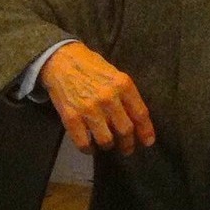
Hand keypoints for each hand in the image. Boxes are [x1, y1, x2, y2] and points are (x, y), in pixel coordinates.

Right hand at [39, 42, 155, 154]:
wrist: (61, 60)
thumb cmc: (91, 67)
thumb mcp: (115, 74)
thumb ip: (126, 94)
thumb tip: (137, 119)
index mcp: (123, 85)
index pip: (140, 114)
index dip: (146, 131)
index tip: (148, 142)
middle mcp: (109, 98)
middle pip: (125, 130)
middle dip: (128, 144)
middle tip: (127, 149)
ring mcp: (89, 109)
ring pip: (106, 140)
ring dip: (109, 146)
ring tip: (108, 145)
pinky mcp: (71, 117)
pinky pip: (83, 142)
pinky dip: (88, 149)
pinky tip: (90, 147)